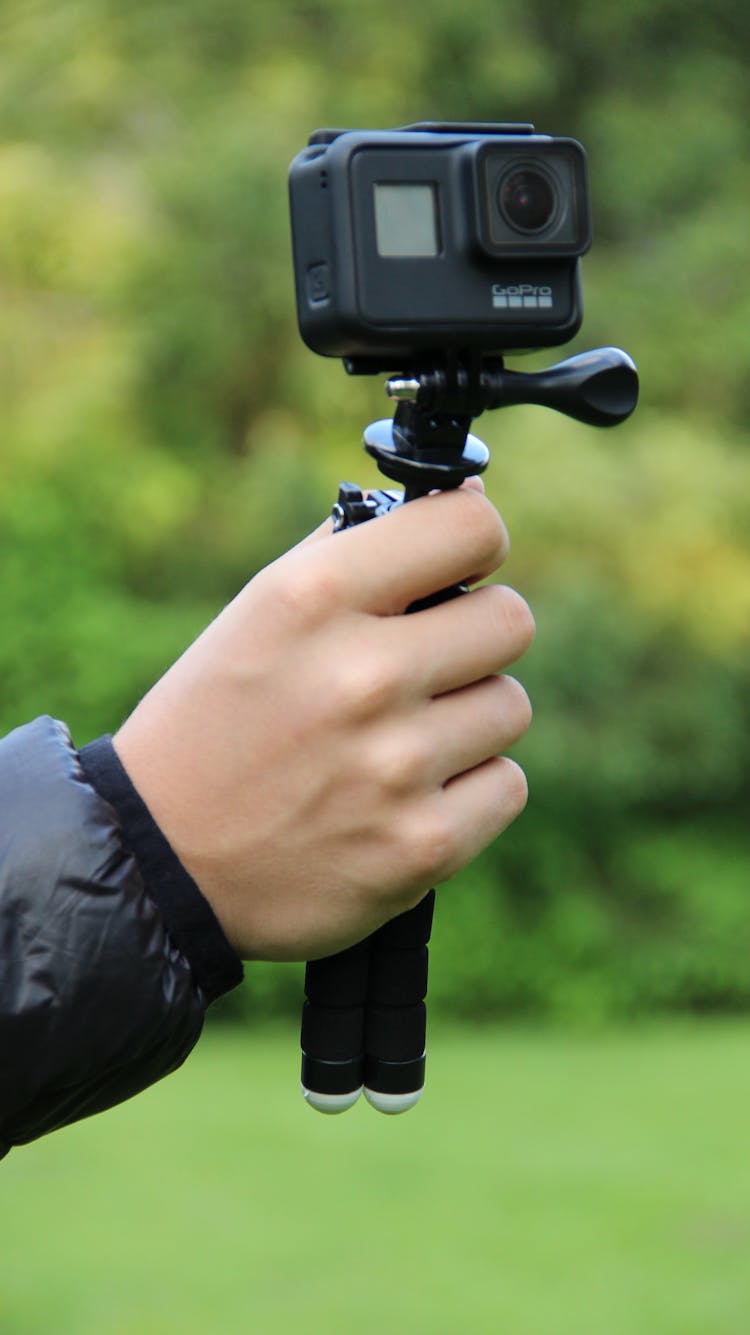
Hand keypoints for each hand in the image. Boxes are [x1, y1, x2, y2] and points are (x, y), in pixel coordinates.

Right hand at [113, 485, 533, 960]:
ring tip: (398, 741)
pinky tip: (407, 798)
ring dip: (467, 720)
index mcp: (313, 599)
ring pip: (509, 706)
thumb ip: (355, 550)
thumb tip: (469, 501)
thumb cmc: (216, 722)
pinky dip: (467, 792)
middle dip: (475, 638)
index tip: (459, 568)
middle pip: (511, 621)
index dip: (475, 544)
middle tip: (426, 665)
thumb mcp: (259, 612)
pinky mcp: (422, 846)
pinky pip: (506, 785)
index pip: (472, 529)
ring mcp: (396, 767)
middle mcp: (361, 676)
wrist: (161, 865)